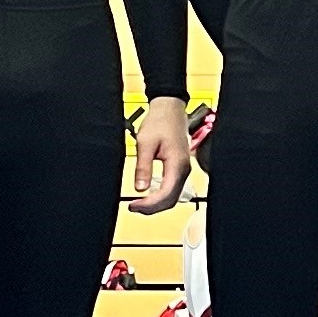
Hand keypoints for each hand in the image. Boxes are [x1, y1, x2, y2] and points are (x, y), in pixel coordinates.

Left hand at [127, 97, 193, 214]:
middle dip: (152, 208)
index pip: (165, 194)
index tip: (133, 205)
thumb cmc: (160, 121)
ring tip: (138, 204)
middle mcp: (184, 170)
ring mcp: (183, 170)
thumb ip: (143, 167)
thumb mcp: (145, 143)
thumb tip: (140, 188)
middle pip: (171, 200)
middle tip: (133, 207)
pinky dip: (160, 196)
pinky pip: (172, 189)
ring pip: (172, 197)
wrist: (169, 108)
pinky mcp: (179, 168)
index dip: (149, 204)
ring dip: (156, 204)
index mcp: (177, 164)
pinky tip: (148, 195)